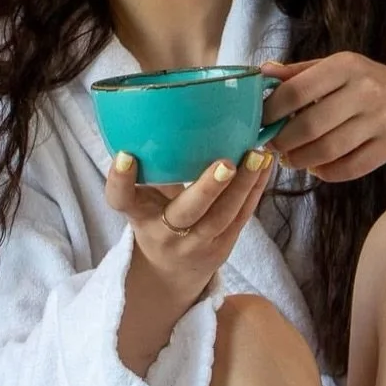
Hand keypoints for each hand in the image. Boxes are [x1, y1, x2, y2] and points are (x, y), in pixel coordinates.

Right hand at [104, 144, 276, 292]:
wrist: (170, 272)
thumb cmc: (157, 219)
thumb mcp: (143, 199)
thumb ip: (152, 168)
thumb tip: (167, 113)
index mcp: (139, 215)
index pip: (121, 199)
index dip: (120, 179)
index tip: (125, 155)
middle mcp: (164, 233)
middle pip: (185, 214)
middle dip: (206, 189)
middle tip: (225, 164)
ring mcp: (195, 244)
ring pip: (222, 216)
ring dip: (243, 185)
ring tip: (256, 155)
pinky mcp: (222, 247)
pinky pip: (241, 217)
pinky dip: (255, 189)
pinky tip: (266, 164)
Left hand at [259, 53, 385, 182]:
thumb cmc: (366, 85)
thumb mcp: (337, 69)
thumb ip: (299, 73)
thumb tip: (261, 72)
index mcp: (346, 65)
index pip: (296, 91)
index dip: (270, 111)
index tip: (259, 121)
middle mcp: (366, 90)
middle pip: (309, 126)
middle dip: (283, 141)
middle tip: (273, 146)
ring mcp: (381, 119)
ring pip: (327, 151)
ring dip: (300, 160)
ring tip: (291, 159)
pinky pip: (348, 168)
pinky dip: (326, 173)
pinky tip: (317, 166)